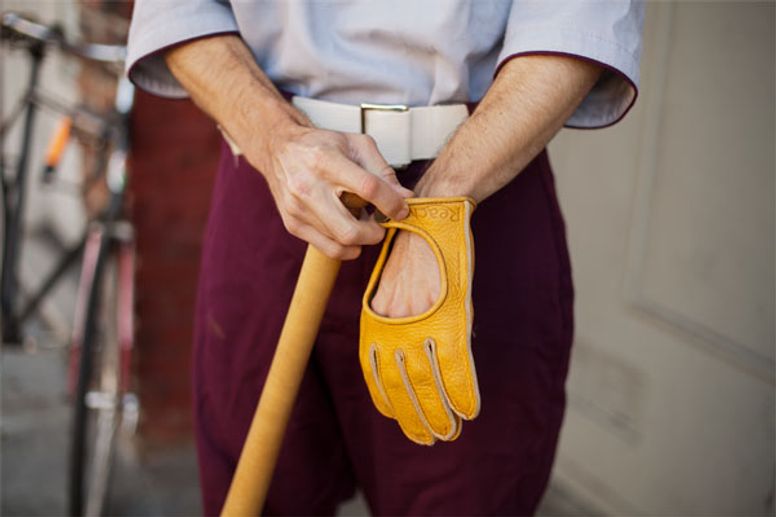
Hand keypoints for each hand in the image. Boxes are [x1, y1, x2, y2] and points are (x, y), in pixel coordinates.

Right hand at [247, 120, 412, 259]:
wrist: (280, 149)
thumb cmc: (323, 146)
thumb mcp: (357, 145)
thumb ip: (383, 171)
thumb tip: (405, 198)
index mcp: (326, 160)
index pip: (368, 189)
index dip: (392, 203)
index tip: (402, 209)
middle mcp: (307, 186)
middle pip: (351, 229)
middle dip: (376, 233)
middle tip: (383, 224)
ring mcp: (297, 209)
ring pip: (341, 242)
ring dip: (363, 239)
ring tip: (364, 223)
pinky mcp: (292, 224)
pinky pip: (328, 249)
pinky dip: (347, 246)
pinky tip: (350, 231)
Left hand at [360, 197, 478, 443]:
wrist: (431, 216)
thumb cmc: (413, 252)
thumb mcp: (392, 287)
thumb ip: (396, 321)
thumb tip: (412, 352)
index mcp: (376, 318)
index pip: (375, 371)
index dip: (388, 399)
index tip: (396, 418)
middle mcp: (395, 324)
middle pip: (402, 384)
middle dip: (415, 416)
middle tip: (427, 439)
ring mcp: (423, 321)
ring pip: (429, 380)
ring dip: (440, 411)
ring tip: (448, 433)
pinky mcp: (450, 315)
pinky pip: (457, 364)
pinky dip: (464, 390)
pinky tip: (469, 409)